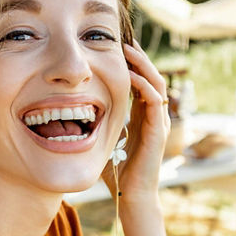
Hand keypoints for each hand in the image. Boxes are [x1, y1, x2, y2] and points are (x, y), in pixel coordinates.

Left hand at [103, 41, 169, 198]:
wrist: (131, 196)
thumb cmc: (117, 172)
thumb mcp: (105, 139)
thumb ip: (99, 124)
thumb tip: (76, 113)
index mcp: (142, 115)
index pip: (142, 81)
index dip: (132, 63)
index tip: (116, 47)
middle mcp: (154, 115)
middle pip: (152, 76)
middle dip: (139, 57)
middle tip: (124, 39)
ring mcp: (159, 121)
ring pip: (157, 83)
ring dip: (142, 64)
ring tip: (128, 49)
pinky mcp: (158, 130)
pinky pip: (155, 100)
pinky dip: (143, 85)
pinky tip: (130, 76)